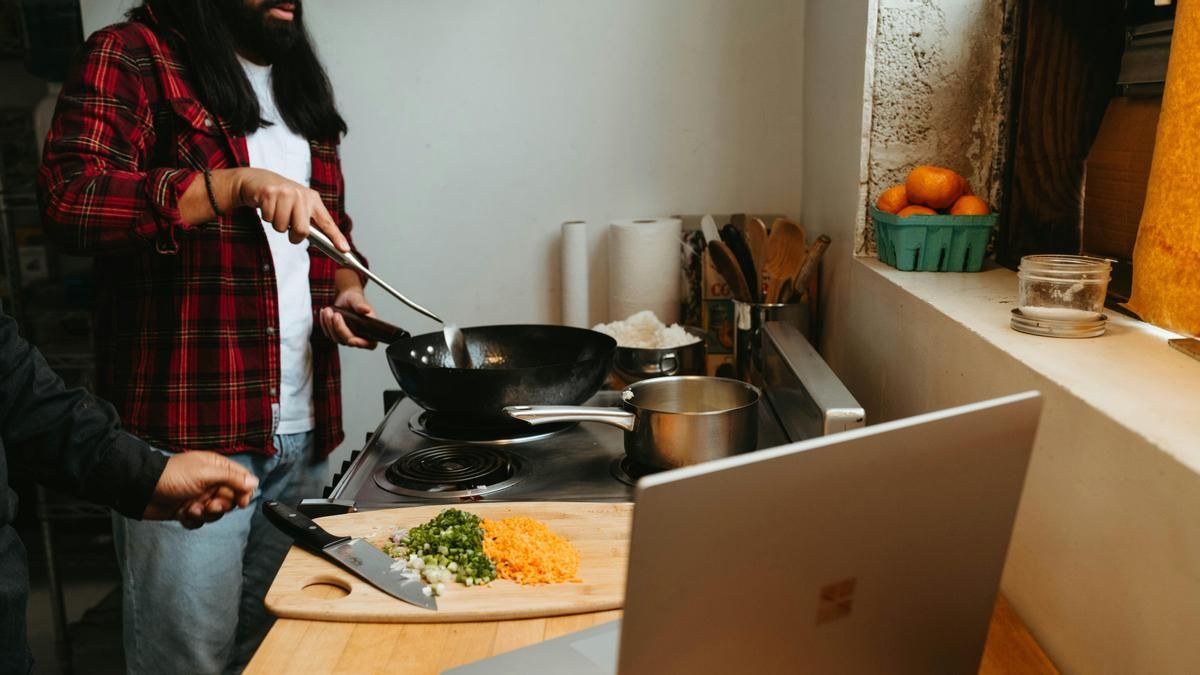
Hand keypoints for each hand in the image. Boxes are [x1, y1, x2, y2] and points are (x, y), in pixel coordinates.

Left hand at [144, 452, 258, 528]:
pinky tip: (183, 514)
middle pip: (230, 498)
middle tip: (210, 505)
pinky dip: (193, 520)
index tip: (241, 502)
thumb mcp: (206, 473)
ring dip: (205, 514)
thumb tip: (254, 482)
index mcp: (216, 467)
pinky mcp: (188, 510)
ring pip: (216, 512)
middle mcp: (210, 481)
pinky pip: (200, 521)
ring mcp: (199, 496)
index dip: (244, 491)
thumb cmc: (172, 476)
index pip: (241, 479)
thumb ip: (232, 477)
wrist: (142, 490)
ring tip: (192, 508)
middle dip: (221, 505)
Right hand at [233, 167, 349, 251]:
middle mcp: (301, 195)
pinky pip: (268, 218)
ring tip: (276, 210)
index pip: (327, 222)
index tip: (344, 249)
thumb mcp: (299, 205)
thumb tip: (323, 242)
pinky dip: (266, 216)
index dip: (336, 237)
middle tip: (289, 227)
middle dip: (293, 235)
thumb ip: (309, 221)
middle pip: (302, 231)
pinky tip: (267, 205)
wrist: (256, 180)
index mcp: (313, 199)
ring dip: (276, 223)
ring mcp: (285, 193)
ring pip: (282, 226)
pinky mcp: (269, 193)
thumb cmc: (281, 197)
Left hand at [319, 286, 377, 349]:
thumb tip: (366, 309)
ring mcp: (346, 338)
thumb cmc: (354, 300)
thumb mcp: (358, 300)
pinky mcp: (336, 336)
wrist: (345, 299)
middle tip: (336, 314)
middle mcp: (359, 337)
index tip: (352, 339)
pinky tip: (324, 313)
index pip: (370, 344)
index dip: (362, 344)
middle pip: (349, 341)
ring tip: (328, 310)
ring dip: (330, 325)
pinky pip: (328, 334)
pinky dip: (324, 323)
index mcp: (370, 330)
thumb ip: (361, 305)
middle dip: (340, 328)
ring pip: (336, 338)